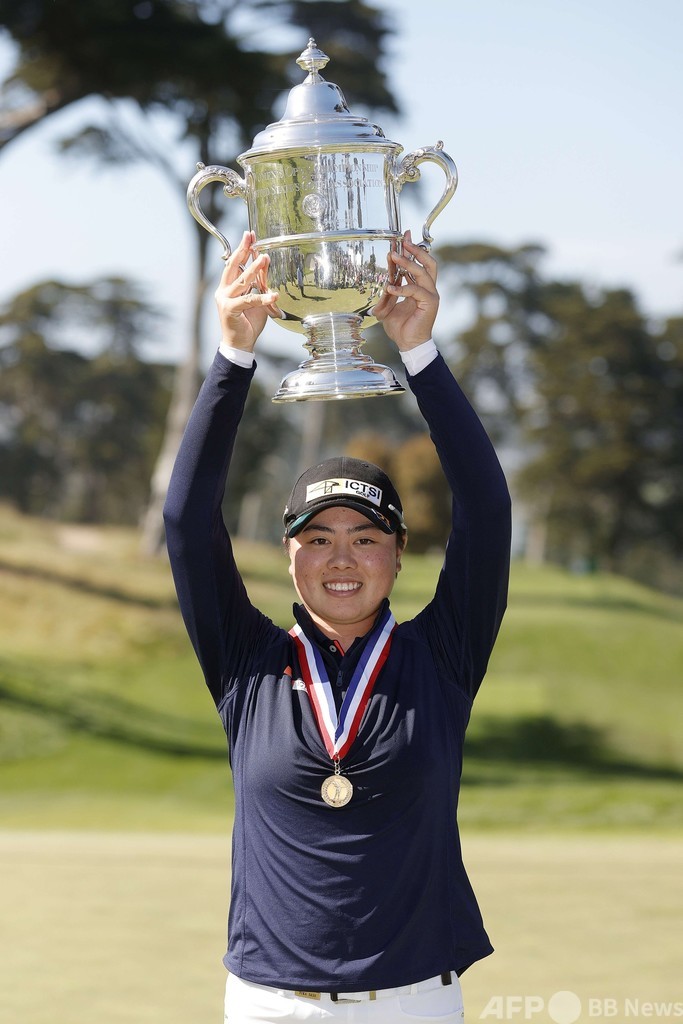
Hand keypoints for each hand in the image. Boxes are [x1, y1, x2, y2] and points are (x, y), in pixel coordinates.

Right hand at [215, 231, 280, 351]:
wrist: (239, 344)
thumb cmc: (248, 322)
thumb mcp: (256, 300)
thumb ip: (259, 286)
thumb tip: (268, 270)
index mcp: (227, 286)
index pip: (234, 263)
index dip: (242, 249)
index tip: (249, 235)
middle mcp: (223, 290)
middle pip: (233, 266)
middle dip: (243, 250)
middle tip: (251, 237)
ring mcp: (225, 300)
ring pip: (242, 281)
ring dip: (254, 269)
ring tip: (265, 258)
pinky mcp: (230, 310)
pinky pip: (249, 300)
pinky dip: (262, 297)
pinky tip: (274, 294)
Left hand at [373, 231, 438, 350]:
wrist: (408, 344)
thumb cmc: (400, 327)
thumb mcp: (387, 307)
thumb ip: (385, 294)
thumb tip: (379, 282)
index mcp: (420, 287)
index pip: (419, 263)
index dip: (412, 249)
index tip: (403, 236)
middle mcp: (428, 288)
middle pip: (428, 262)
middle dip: (415, 249)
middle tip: (402, 240)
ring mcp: (431, 295)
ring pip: (422, 272)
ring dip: (408, 263)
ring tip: (394, 256)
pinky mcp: (430, 303)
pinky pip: (416, 290)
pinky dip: (403, 288)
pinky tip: (390, 287)